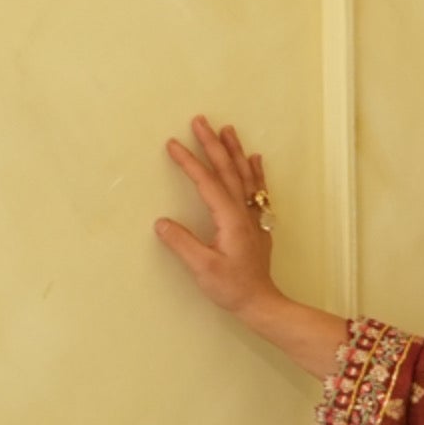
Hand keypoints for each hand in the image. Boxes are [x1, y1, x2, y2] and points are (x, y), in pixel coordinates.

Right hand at [157, 117, 287, 322]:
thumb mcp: (202, 268)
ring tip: (228, 129)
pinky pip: (257, 190)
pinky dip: (255, 171)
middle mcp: (244, 212)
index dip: (189, 162)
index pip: (207, 182)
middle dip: (212, 144)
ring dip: (235, 151)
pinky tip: (254, 158)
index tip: (173, 144)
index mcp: (230, 219)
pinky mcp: (257, 224)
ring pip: (244, 175)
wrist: (261, 302)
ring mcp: (253, 216)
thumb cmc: (232, 288)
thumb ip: (182, 244)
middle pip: (227, 170)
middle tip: (200, 121)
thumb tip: (162, 222)